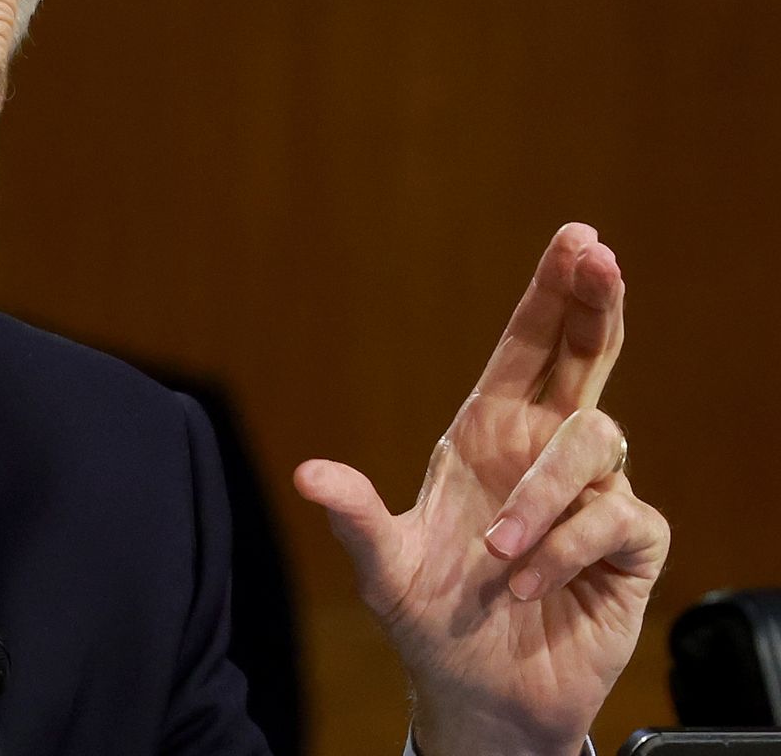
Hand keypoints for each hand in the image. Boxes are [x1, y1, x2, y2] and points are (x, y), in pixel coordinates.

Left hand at [295, 224, 670, 755]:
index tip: (579, 240)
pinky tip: (526, 585)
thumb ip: (354, 514)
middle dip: (595, 302)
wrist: (479, 693)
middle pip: (587, 356)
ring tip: (497, 555)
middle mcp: (542, 452)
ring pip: (593, 444)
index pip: (530, 345)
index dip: (554, 291)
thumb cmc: (432, 619)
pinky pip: (613, 518)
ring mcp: (591, 495)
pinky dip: (563, 550)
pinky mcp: (627, 545)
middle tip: (600, 256)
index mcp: (488, 433)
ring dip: (540, 496)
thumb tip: (306, 473)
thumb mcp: (383, 566)